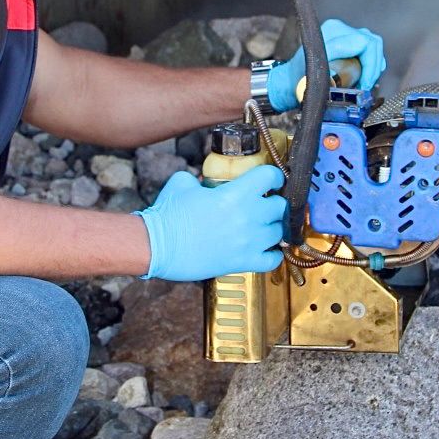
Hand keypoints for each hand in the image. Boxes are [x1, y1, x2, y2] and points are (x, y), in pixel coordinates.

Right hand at [135, 166, 284, 280]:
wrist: (157, 246)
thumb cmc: (168, 215)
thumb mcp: (182, 183)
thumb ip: (200, 179)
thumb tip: (205, 182)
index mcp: (236, 194)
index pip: (271, 176)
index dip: (273, 175)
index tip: (270, 180)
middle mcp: (248, 217)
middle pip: (281, 206)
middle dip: (274, 203)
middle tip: (265, 204)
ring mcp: (249, 242)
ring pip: (279, 232)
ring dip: (273, 228)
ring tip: (263, 226)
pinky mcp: (244, 263)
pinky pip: (273, 260)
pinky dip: (273, 254)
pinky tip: (265, 249)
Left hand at [267, 19, 386, 111]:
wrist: (289, 84)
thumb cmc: (298, 79)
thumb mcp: (317, 68)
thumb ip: (337, 53)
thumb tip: (360, 49)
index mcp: (333, 31)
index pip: (367, 43)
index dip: (370, 65)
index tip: (365, 82)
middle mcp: (340, 29)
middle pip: (373, 44)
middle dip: (373, 67)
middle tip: (366, 84)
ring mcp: (344, 36)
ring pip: (373, 47)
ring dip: (372, 66)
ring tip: (363, 82)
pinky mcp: (347, 44)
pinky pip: (368, 51)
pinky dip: (369, 65)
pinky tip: (362, 77)